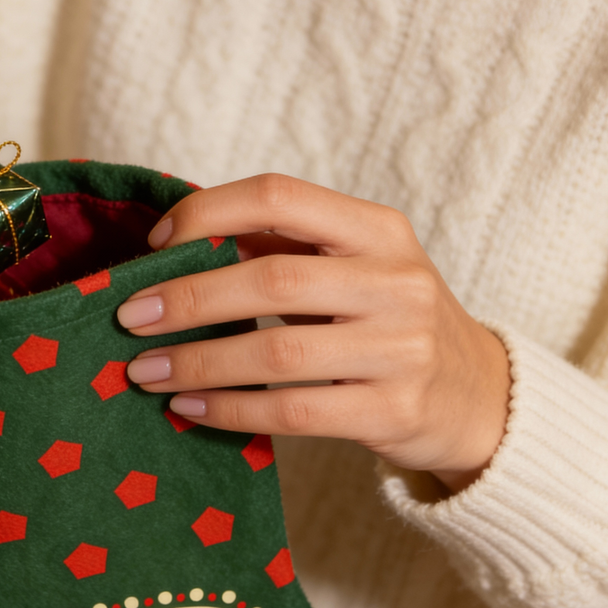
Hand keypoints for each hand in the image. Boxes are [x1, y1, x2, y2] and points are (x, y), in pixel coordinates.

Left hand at [117, 174, 509, 493]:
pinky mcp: (395, 411)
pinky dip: (231, 410)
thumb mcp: (351, 266)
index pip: (279, 196)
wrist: (480, 396)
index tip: (156, 243)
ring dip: (197, 361)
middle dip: (186, 297)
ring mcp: (402, 349)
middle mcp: (396, 281)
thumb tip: (171, 244)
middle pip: (270, 278)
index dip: (208, 213)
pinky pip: (294, 411)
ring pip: (276, 352)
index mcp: (378, 229)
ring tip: (144, 371)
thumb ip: (278, 247)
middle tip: (127, 316)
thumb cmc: (386, 319)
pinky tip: (190, 408)